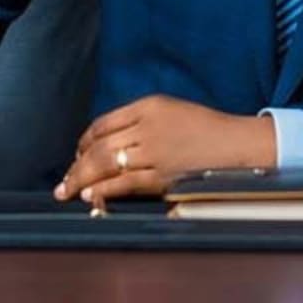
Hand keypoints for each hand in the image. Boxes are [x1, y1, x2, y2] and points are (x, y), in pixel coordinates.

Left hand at [54, 95, 275, 206]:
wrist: (237, 145)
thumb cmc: (207, 129)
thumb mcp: (172, 111)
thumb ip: (141, 122)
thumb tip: (109, 144)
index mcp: (149, 106)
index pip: (103, 123)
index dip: (84, 141)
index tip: (77, 154)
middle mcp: (148, 126)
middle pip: (99, 145)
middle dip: (77, 165)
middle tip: (64, 181)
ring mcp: (154, 152)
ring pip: (106, 165)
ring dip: (82, 180)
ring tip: (68, 191)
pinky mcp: (163, 176)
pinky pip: (124, 184)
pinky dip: (103, 191)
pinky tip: (91, 197)